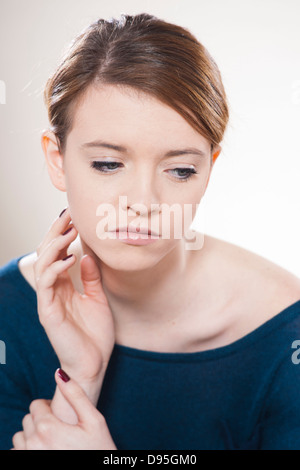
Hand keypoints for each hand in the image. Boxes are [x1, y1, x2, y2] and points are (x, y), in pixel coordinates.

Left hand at [12, 369, 116, 449]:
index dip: (49, 407)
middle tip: (60, 428)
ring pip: (21, 437)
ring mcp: (30, 456)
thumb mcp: (94, 420)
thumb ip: (76, 395)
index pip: (36, 405)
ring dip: (32, 435)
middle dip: (42, 420)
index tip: (62, 416)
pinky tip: (47, 449)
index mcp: (48, 428)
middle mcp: (34, 444)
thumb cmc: (99, 449)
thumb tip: (60, 373)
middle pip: (28, 420)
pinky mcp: (28, 464)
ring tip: (52, 440)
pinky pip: (18, 452)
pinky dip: (28, 449)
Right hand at [33, 207, 114, 396]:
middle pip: (46, 255)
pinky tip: (69, 258)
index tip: (74, 217)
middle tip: (68, 215)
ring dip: (54, 246)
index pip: (57, 254)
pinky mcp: (48, 312)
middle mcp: (52, 290)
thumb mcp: (98, 298)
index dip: (63, 235)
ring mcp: (48, 300)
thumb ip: (91, 278)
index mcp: (63, 286)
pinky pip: (46, 285)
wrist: (94, 364)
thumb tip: (88, 254)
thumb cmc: (95, 334)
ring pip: (42, 265)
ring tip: (69, 232)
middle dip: (55, 233)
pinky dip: (56, 268)